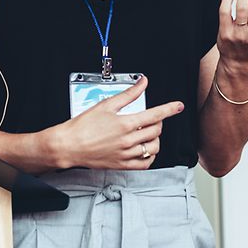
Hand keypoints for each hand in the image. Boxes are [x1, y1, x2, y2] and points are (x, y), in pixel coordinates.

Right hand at [55, 76, 183, 169]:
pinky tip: (145, 149)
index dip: (169, 109)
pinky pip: (145, 163)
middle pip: (155, 130)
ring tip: (148, 133)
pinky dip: (150, 156)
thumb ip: (128, 94)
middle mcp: (128, 140)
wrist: (69, 145)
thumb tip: (142, 83)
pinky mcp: (122, 165)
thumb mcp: (106, 104)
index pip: (155, 115)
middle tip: (152, 118)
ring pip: (153, 147)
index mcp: (125, 124)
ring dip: (155, 139)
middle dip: (158, 122)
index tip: (178, 106)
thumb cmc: (83, 126)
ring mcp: (126, 154)